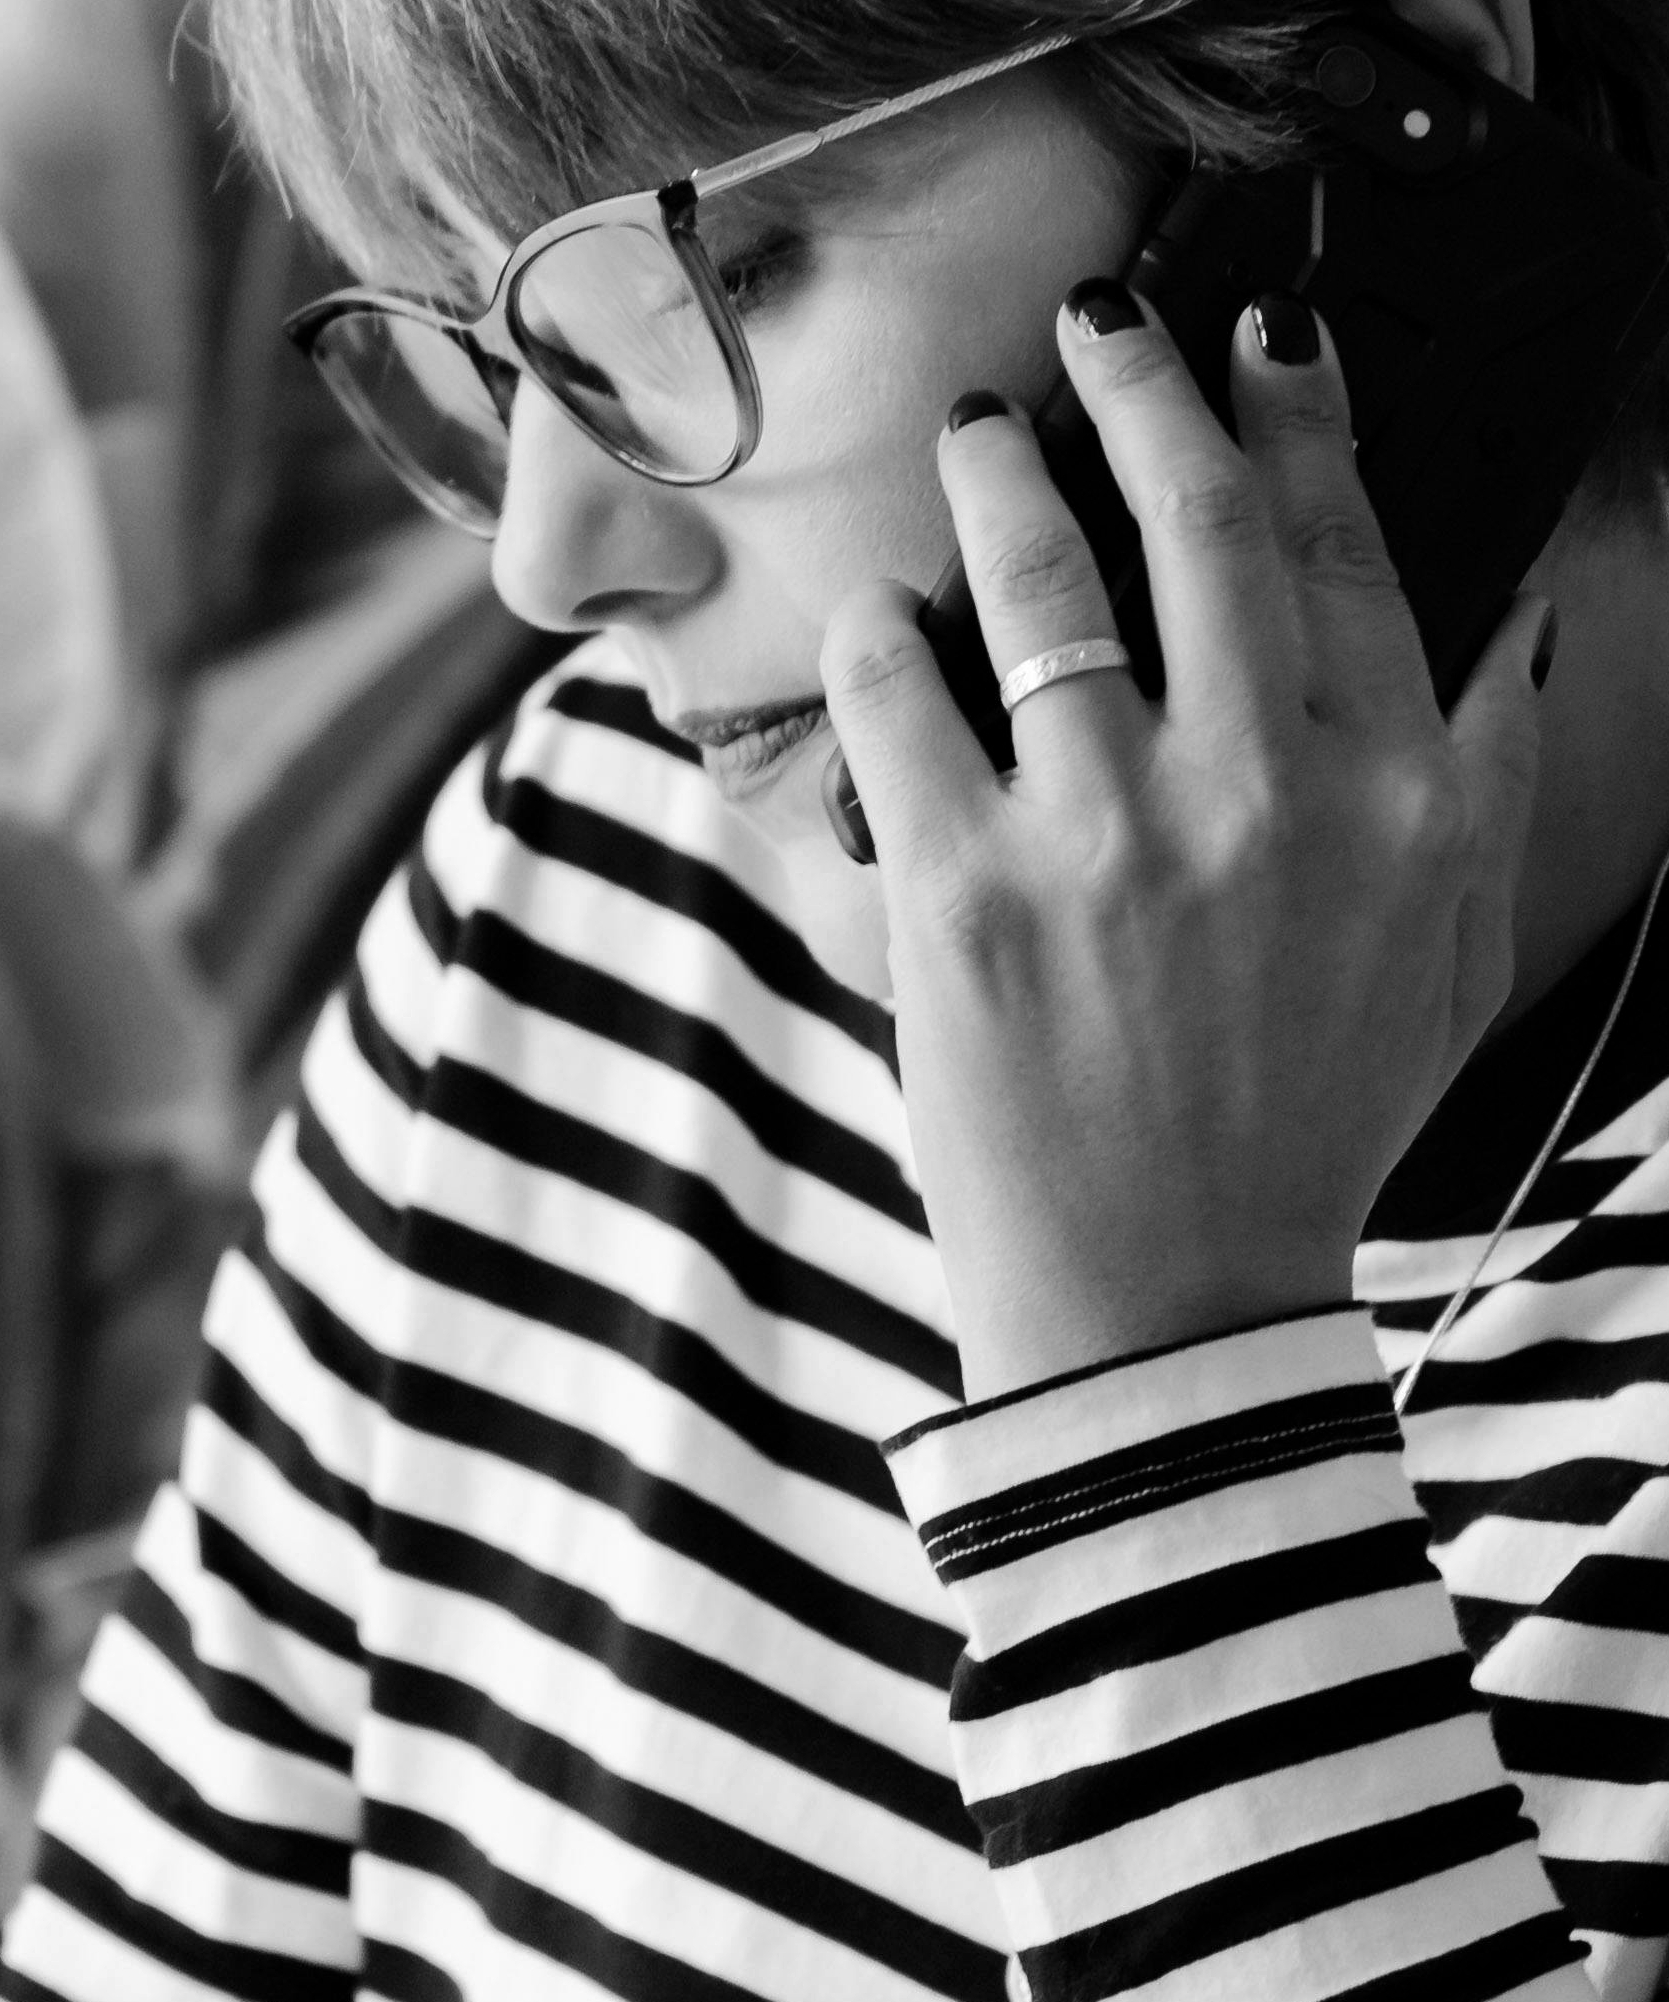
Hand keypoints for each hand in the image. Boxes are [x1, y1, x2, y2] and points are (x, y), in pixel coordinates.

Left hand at [823, 285, 1549, 1401]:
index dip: (1299, 414)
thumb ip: (1484, 775)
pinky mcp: (959, 893)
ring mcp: (1102, 836)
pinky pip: (894, 698)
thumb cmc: (1306, 1122)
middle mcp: (1260, 790)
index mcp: (1394, 794)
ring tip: (971, 430)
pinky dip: (875, 631)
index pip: (1347, 546)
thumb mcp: (1452, 953)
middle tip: (1092, 327)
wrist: (1166, 1299)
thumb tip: (1502, 612)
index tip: (1265, 332)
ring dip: (995, 473)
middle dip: (1138, 385)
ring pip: (1037, 582)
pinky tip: (876, 608)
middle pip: (1196, 519)